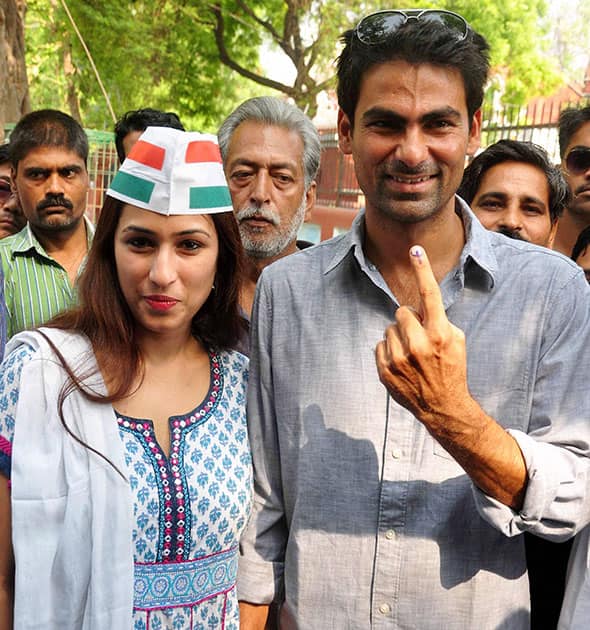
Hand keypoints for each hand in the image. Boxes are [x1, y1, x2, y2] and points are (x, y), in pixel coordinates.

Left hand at [375, 245, 471, 429]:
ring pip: (389, 328)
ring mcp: (399, 359)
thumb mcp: (456, 341)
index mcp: (439, 334)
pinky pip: (380, 345)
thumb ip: (439, 320)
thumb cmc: (452, 369)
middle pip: (402, 311)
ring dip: (398, 336)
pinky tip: (402, 364)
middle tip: (419, 336)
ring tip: (411, 354)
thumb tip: (420, 306)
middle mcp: (418, 344)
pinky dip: (388, 351)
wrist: (443, 406)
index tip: (415, 250)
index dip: (422, 270)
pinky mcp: (385, 371)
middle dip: (409, 320)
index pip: (429, 294)